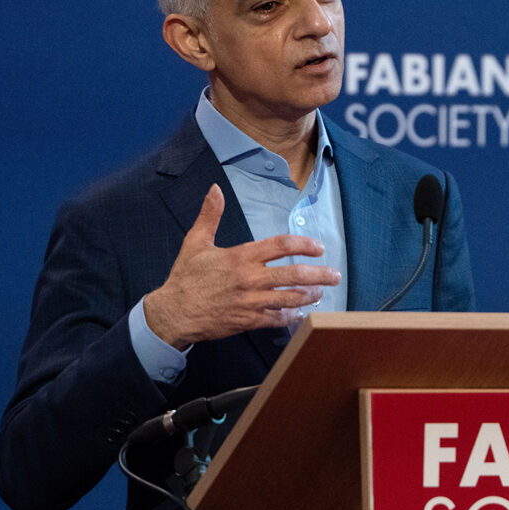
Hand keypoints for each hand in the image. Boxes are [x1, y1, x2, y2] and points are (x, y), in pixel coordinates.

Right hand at [143, 184, 340, 347]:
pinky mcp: (248, 321)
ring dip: (310, 295)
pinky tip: (301, 313)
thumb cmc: (186, 277)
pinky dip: (292, 316)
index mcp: (241, 257)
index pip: (280, 246)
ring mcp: (251, 302)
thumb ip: (210, 215)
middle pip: (294, 275)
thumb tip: (214, 189)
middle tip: (335, 274)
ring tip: (321, 292)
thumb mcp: (196, 242)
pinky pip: (277, 318)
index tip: (319, 247)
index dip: (303, 245)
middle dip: (319, 274)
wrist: (173, 312)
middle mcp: (250, 279)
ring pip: (290, 298)